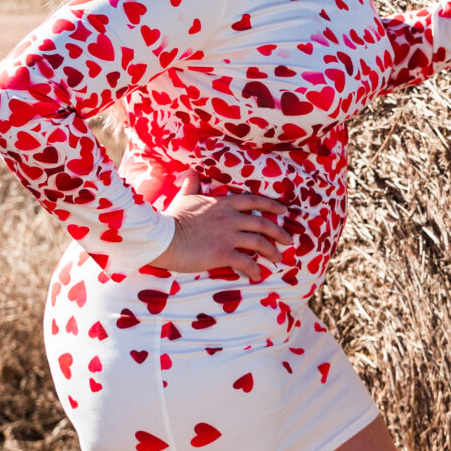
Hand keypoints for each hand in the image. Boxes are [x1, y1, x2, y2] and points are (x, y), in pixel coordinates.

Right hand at [154, 177, 289, 277]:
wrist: (162, 237)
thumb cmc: (171, 219)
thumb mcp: (184, 198)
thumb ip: (191, 187)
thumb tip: (191, 174)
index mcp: (223, 204)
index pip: (254, 201)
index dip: (272, 206)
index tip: (284, 211)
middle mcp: (230, 218)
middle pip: (262, 223)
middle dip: (279, 232)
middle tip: (288, 240)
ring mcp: (228, 236)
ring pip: (259, 243)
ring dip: (272, 252)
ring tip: (278, 259)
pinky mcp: (223, 254)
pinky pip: (246, 262)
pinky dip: (254, 270)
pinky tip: (257, 276)